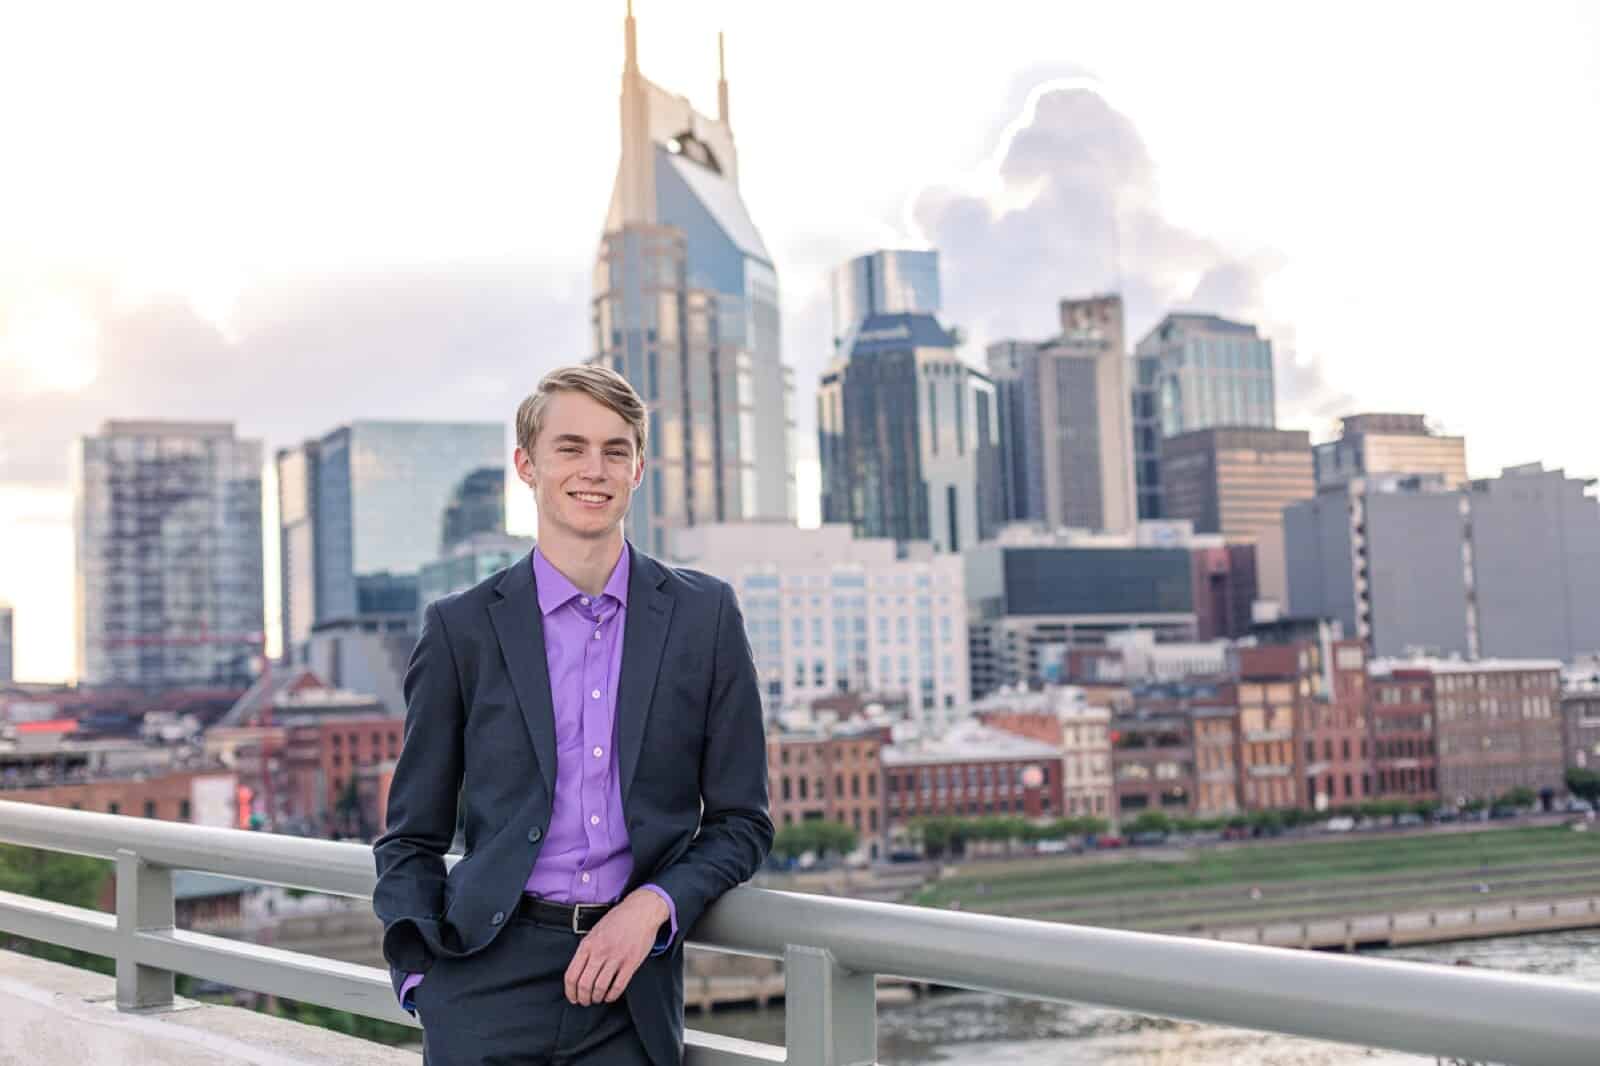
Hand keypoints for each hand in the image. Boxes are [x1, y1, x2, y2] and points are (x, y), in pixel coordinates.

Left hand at [563, 888, 668, 1005]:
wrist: (640, 911)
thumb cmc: (617, 920)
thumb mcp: (594, 931)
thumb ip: (586, 950)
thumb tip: (578, 972)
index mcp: (587, 944)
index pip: (571, 975)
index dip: (570, 992)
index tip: (573, 998)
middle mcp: (600, 952)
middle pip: (584, 985)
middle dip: (583, 998)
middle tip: (585, 1001)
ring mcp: (616, 958)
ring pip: (600, 988)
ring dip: (597, 998)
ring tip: (597, 998)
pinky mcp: (631, 963)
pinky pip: (618, 986)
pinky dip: (612, 996)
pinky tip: (610, 996)